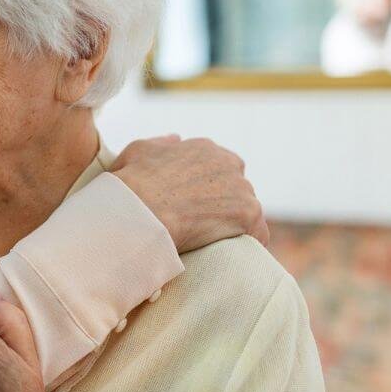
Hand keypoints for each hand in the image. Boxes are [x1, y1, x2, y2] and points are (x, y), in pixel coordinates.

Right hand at [109, 135, 267, 252]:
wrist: (140, 212)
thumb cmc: (132, 184)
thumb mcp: (139, 150)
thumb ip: (160, 143)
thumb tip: (176, 140)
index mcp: (205, 149)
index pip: (217, 168)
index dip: (205, 188)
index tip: (192, 204)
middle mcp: (229, 162)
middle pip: (235, 187)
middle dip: (222, 204)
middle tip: (201, 225)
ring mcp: (241, 188)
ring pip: (246, 209)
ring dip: (234, 224)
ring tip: (212, 242)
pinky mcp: (249, 213)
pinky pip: (258, 232)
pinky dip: (247, 242)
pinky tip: (229, 252)